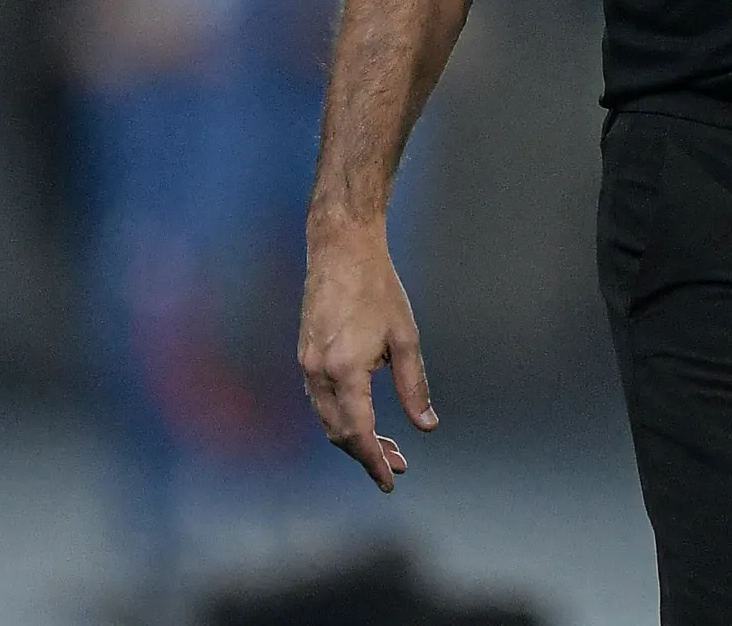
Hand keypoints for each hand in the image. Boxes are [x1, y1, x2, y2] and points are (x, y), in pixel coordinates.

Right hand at [298, 220, 437, 491]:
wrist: (341, 249)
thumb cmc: (378, 288)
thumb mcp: (405, 338)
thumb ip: (414, 385)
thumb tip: (426, 426)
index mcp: (345, 370)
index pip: (359, 433)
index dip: (374, 462)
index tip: (391, 481)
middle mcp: (319, 372)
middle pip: (339, 433)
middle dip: (367, 454)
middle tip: (398, 464)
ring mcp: (307, 364)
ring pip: (327, 419)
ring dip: (354, 438)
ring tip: (386, 446)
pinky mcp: (305, 355)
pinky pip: (320, 400)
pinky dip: (341, 417)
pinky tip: (363, 417)